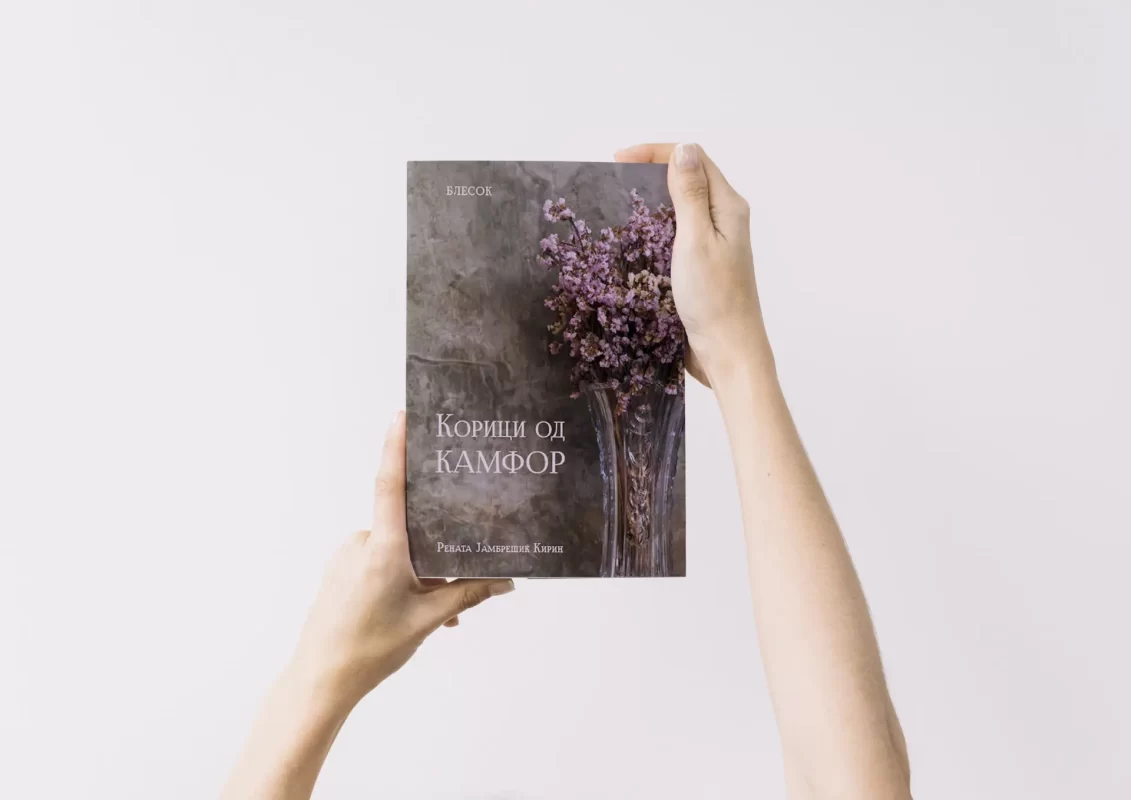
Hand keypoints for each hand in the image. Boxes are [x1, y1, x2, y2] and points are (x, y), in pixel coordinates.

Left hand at [287, 411, 514, 709]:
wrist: (319, 680)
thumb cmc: (370, 648)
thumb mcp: (428, 619)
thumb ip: (468, 595)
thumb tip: (506, 581)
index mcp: (383, 548)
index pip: (390, 485)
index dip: (396, 447)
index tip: (400, 415)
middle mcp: (361, 543)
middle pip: (408, 527)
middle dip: (437, 549)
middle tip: (460, 577)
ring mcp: (347, 557)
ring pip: (396, 550)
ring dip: (420, 573)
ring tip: (440, 614)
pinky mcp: (339, 572)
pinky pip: (378, 563)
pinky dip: (400, 580)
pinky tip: (414, 612)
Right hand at [615, 143, 772, 385]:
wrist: (728, 351)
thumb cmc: (714, 299)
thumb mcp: (696, 240)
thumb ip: (689, 194)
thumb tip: (683, 149)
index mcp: (728, 206)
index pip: (693, 159)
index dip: (656, 153)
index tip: (618, 160)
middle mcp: (724, 219)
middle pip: (687, 179)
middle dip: (650, 174)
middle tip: (613, 182)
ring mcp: (714, 243)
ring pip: (680, 208)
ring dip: (651, 203)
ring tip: (618, 207)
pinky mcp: (702, 265)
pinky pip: (676, 234)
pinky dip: (655, 229)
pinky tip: (634, 239)